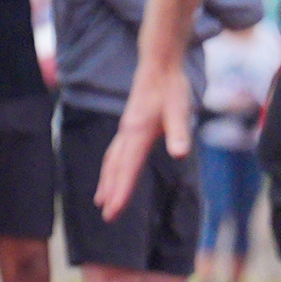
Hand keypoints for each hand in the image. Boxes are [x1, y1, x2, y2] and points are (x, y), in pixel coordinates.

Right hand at [93, 56, 196, 217]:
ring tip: (100, 200)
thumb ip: (179, 132)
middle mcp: (127, 133)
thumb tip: (180, 154)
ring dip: (106, 181)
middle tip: (107, 216)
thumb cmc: (171, 88)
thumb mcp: (180, 109)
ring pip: (111, 161)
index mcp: (138, 133)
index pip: (127, 168)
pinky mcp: (128, 127)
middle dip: (111, 192)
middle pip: (115, 168)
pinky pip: (114, 152)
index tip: (112, 211)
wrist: (158, 65)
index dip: (120, 191)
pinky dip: (110, 168)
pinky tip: (112, 173)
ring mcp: (125, 130)